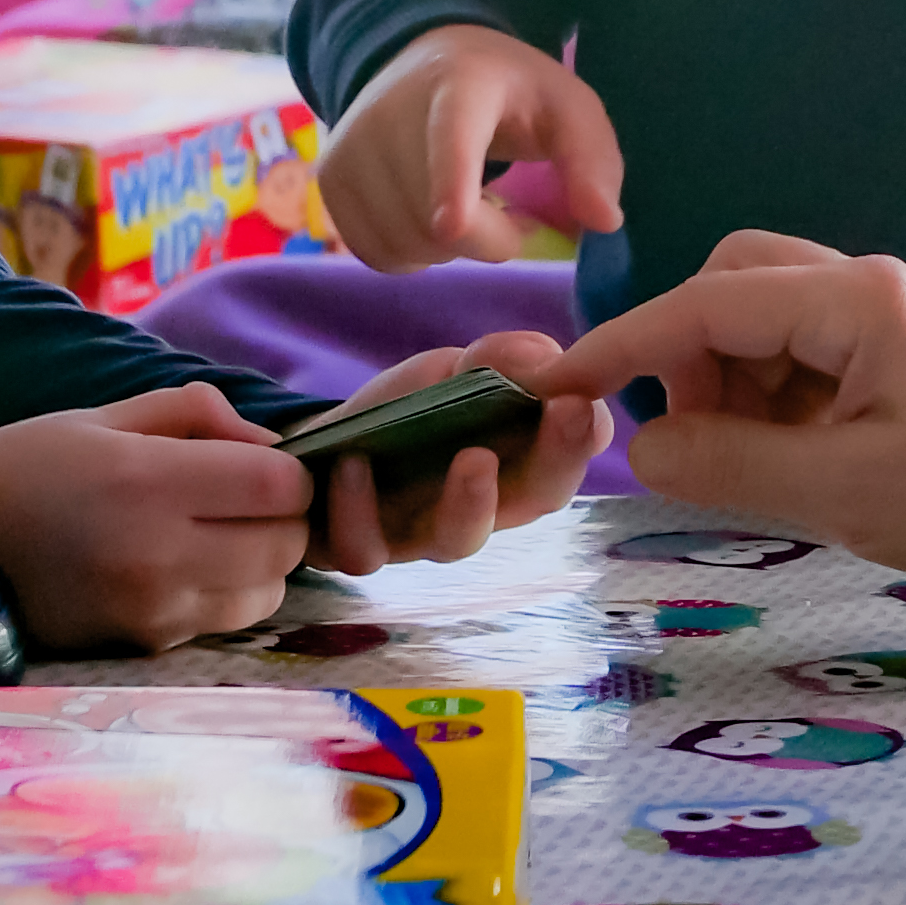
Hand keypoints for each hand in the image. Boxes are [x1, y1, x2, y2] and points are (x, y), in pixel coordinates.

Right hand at [0, 384, 316, 651]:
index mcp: (146, 482)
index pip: (279, 485)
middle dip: (281, 517)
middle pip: (285, 546)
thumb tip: (270, 444)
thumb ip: (197, 414)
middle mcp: (155, 554)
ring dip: (261, 563)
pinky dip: (222, 595)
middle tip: (246, 500)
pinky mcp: (140, 648)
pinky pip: (220, 622)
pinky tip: (180, 568)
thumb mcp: (106, 416)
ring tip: (217, 536)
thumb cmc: (25, 465)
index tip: (263, 463)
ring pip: (266, 594)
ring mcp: (149, 611)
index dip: (289, 471)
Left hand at [300, 326, 609, 571]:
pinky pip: (367, 548)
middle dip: (557, 460)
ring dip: (472, 504)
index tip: (584, 401)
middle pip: (534, 500)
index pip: (567, 455)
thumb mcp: (450, 371)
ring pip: (459, 541)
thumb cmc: (405, 414)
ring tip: (475, 459)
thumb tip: (545, 356)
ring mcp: (421, 534)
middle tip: (568, 415)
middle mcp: (481, 507)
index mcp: (515, 463)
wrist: (321, 452)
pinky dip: (360, 509)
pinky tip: (354, 467)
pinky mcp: (362, 548)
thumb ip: (499, 359)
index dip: (584, 436)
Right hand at [321, 23, 621, 271]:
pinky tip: (429, 216)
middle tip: (510, 210)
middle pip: (438, 220)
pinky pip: (375, 254)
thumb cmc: (510, 92)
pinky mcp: (330, 178)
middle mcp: (390, 110)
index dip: (451, 183)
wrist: (421, 58)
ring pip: (406, 244)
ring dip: (450, 248)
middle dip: (488, 237)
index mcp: (461, 84)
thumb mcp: (568, 108)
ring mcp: (350, 144)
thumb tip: (604, 221)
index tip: (453, 225)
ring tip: (469, 206)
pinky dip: (412, 253)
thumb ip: (594, 160)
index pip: (452, 136)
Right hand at [536, 234, 905, 578]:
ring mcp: (893, 321)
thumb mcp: (848, 492)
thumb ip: (733, 466)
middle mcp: (867, 289)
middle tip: (694, 443)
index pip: (704, 302)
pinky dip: (782, 405)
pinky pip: (813, 360)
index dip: (624, 344)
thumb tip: (642, 449)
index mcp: (852, 301)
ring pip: (771, 325)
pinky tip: (803, 468)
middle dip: (690, 355)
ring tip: (759, 470)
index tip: (559, 386)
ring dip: (738, 387)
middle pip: (735, 287)